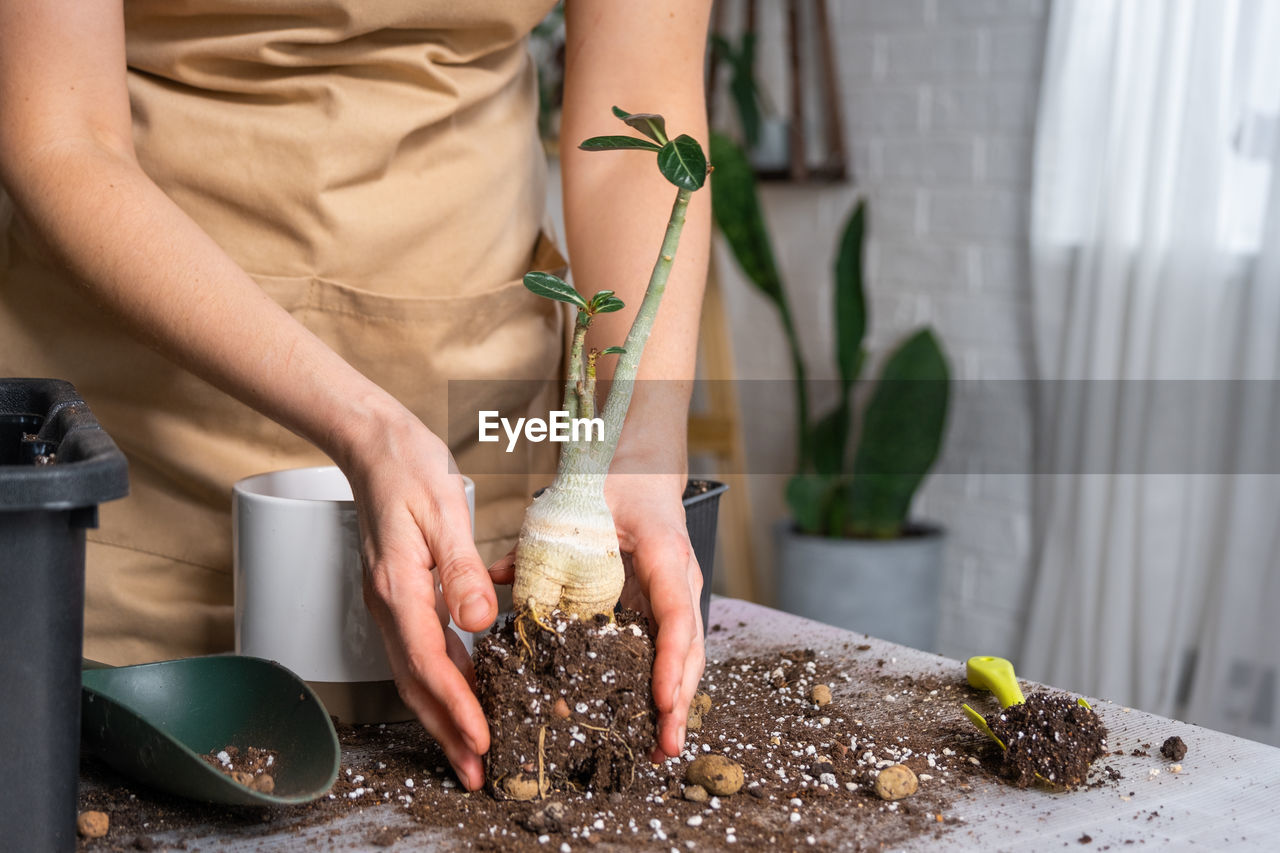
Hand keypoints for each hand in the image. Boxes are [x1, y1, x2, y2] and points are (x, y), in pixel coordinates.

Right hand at [337, 408, 498, 790]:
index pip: (427, 661)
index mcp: (398, 586)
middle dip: (446, 731)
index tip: (480, 738)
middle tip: (475, 771)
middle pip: (416, 682)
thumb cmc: (410, 468)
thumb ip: (463, 568)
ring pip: (415, 673)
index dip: (455, 705)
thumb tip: (480, 620)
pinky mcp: (399, 596)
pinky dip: (441, 682)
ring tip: (470, 751)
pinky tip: (464, 694)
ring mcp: (390, 602)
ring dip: (442, 715)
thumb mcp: (444, 510)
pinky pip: (418, 651)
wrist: (375, 445)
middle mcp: (388, 603)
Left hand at [484, 470, 704, 758]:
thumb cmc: (609, 490)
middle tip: (665, 745)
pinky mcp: (666, 611)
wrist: (639, 475)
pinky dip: (666, 688)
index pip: (676, 613)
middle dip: (679, 699)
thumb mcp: (575, 509)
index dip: (671, 661)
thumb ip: (537, 545)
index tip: (661, 700)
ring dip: (676, 704)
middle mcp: (680, 581)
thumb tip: (494, 576)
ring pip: (687, 657)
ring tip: (660, 749)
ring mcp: (678, 598)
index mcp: (664, 554)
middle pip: (691, 648)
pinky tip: (652, 722)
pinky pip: (672, 653)